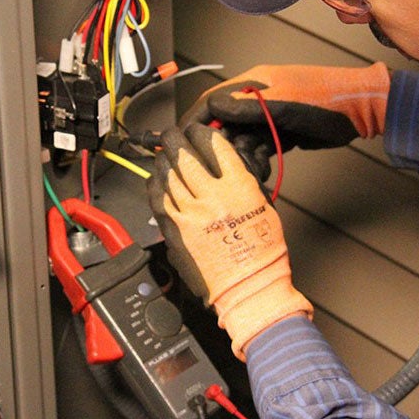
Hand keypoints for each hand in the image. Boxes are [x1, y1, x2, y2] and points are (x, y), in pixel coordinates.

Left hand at [147, 123, 311, 358]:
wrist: (248, 287)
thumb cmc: (261, 253)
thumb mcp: (262, 207)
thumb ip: (241, 183)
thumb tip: (222, 168)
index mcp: (239, 188)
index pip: (214, 146)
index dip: (201, 133)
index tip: (197, 131)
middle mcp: (211, 197)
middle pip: (184, 155)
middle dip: (176, 138)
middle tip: (174, 134)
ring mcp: (189, 215)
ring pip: (167, 175)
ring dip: (164, 160)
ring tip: (164, 154)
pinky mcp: (175, 231)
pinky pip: (158, 200)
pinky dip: (155, 185)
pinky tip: (156, 179)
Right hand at [180, 63, 390, 180]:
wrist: (364, 111)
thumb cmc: (331, 100)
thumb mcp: (288, 104)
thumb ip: (250, 107)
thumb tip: (216, 109)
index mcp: (253, 83)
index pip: (212, 100)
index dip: (195, 121)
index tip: (182, 142)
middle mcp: (256, 98)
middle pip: (223, 123)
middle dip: (218, 145)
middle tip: (214, 166)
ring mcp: (268, 115)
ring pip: (240, 138)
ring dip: (239, 155)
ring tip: (245, 170)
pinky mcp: (279, 131)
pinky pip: (257, 146)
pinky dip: (256, 158)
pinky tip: (259, 170)